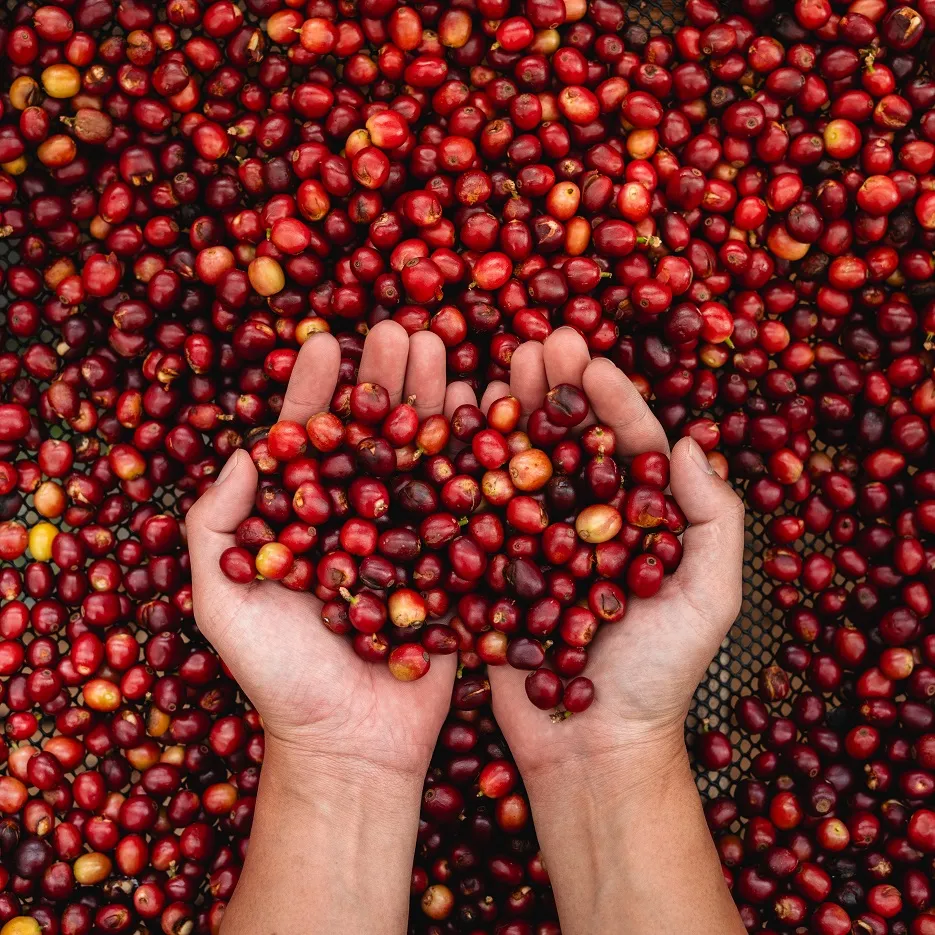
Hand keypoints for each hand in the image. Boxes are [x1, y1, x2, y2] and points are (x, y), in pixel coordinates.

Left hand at [186, 320, 457, 780]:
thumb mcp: (222, 603)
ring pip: (421, 457)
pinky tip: (481, 408)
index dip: (315, 392)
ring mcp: (409, 537)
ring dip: (431, 402)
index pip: (310, 442)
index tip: (323, 343)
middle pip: (372, 437)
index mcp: (305, 519)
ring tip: (440, 348)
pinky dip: (474, 454)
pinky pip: (466, 500)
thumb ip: (217, 526)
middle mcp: (359, 518)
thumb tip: (243, 451)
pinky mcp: (454, 563)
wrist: (352, 745)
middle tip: (398, 328)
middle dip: (384, 381)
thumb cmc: (278, 679)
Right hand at [477, 327, 745, 783]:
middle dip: (556, 390)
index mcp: (640, 520)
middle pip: (569, 442)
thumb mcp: (707, 599)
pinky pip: (479, 509)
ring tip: (497, 365)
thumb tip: (688, 443)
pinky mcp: (491, 569)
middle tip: (540, 341)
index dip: (613, 400)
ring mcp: (535, 543)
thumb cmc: (659, 676)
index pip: (629, 445)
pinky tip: (452, 424)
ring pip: (522, 464)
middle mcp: (585, 521)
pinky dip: (466, 466)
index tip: (590, 361)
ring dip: (510, 414)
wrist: (589, 748)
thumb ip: (710, 520)